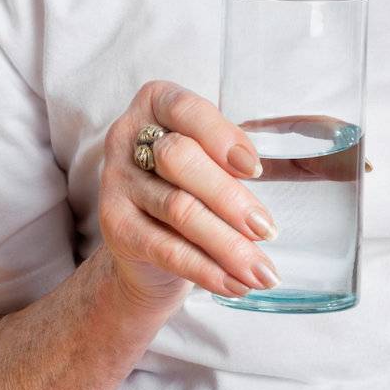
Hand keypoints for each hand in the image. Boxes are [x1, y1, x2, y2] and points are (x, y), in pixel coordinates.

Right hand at [99, 81, 280, 309]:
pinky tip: (236, 284)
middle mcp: (126, 136)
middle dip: (230, 198)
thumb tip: (274, 172)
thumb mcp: (211, 160)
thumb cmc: (190, 186)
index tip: (256, 169)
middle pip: (180, 160)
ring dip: (228, 243)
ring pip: (178, 209)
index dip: (222, 137)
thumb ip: (231, 157)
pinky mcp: (115, 228)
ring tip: (262, 270)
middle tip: (267, 229)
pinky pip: (166, 249)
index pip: (186, 110)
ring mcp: (115, 182)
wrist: (146, 245)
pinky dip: (207, 269)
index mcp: (155, 104)